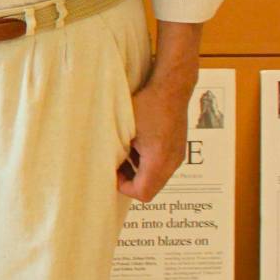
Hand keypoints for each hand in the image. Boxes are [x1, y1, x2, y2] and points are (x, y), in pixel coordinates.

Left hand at [117, 76, 191, 201]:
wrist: (172, 87)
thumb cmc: (148, 104)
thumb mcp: (125, 129)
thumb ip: (116, 151)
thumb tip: (101, 164)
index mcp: (159, 160)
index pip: (143, 192)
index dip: (124, 187)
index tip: (112, 172)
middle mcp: (173, 162)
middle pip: (150, 188)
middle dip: (130, 181)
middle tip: (115, 165)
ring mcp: (178, 156)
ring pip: (156, 178)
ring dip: (138, 172)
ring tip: (124, 154)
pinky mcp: (178, 149)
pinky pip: (162, 166)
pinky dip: (147, 164)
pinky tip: (136, 146)